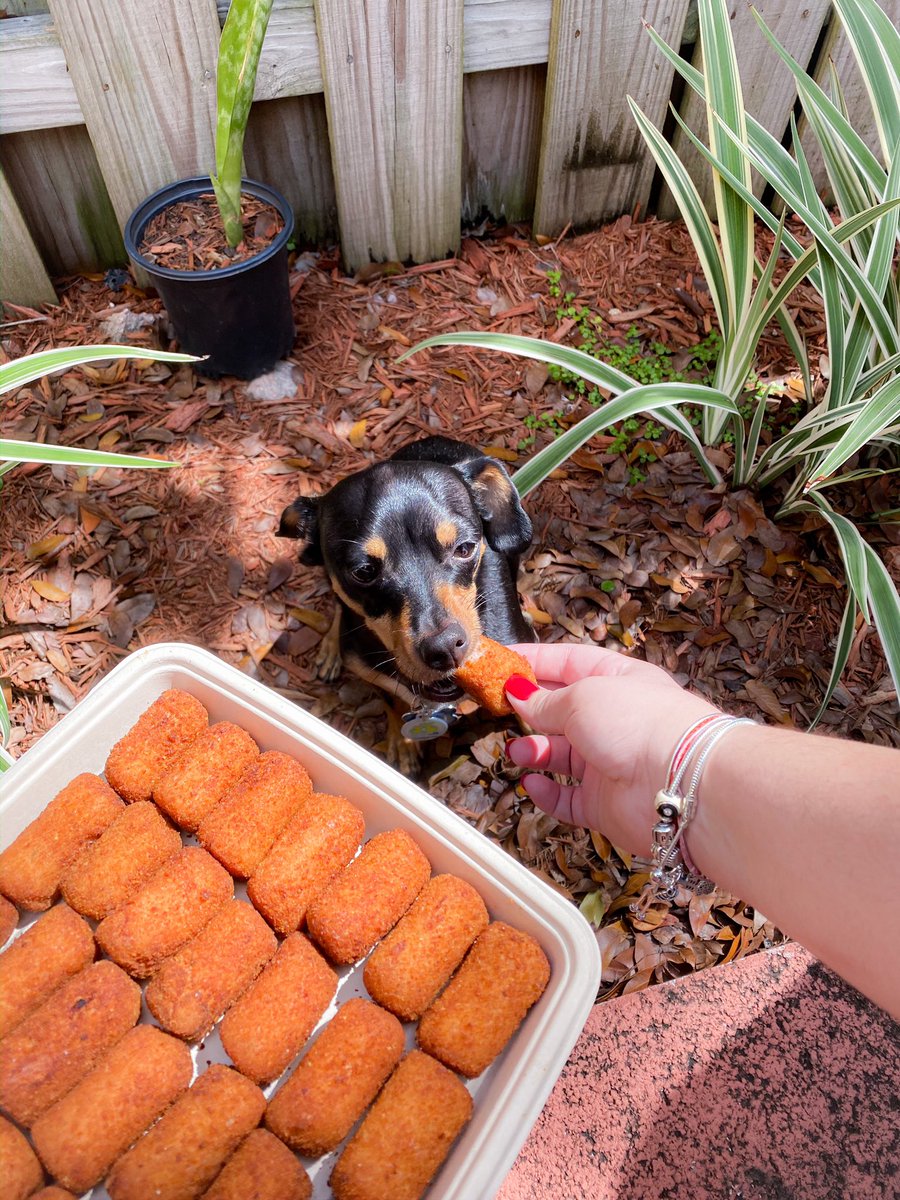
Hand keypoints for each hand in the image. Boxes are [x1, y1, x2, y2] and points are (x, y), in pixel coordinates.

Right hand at [504, 643, 718, 851]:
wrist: (680, 785)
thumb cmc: (639, 724)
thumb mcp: (582, 696)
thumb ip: (545, 700)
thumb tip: (519, 695)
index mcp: (617, 680)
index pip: (569, 663)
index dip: (535, 662)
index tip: (502, 663)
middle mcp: (614, 720)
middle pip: (562, 711)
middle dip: (530, 709)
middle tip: (499, 709)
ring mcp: (609, 762)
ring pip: (560, 755)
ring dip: (534, 751)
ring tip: (517, 751)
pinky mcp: (604, 803)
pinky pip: (567, 798)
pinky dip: (546, 792)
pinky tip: (532, 783)